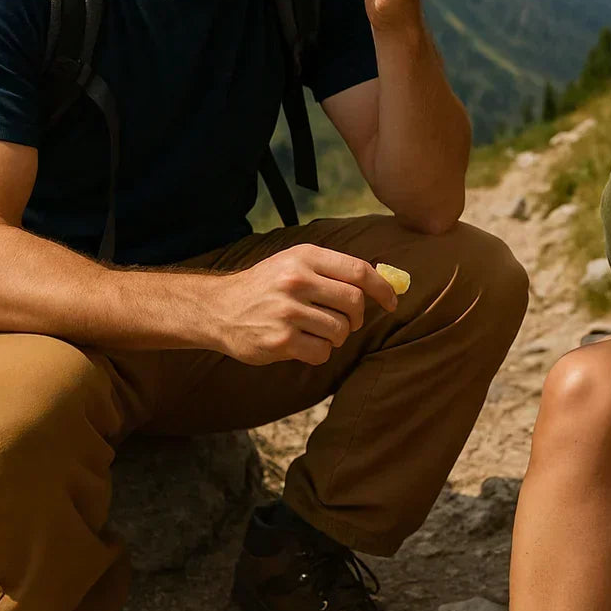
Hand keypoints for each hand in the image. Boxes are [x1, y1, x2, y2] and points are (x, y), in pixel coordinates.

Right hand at [207, 244, 398, 365]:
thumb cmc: (266, 286)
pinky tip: (303, 344)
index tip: (392, 302)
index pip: (358, 271)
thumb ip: (333, 269)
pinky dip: (320, 353)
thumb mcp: (294, 263)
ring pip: (340, 330)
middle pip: (354, 302)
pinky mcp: (280, 340)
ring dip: (337, 337)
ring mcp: (287, 311)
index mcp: (305, 257)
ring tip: (318, 332)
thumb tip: (384, 281)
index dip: (382, 288)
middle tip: (347, 321)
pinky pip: (322, 352)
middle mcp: (296, 281)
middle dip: (357, 317)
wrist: (218, 308)